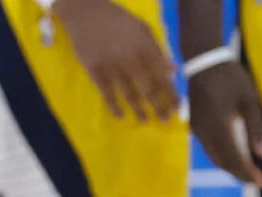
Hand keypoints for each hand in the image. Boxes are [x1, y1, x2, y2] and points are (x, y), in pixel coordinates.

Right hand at [52, 0, 178, 121]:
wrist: (84, 10)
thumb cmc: (117, 20)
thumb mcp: (143, 29)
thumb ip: (158, 50)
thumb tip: (174, 70)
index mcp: (145, 48)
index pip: (163, 77)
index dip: (171, 94)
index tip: (177, 109)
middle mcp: (130, 59)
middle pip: (148, 88)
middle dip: (158, 106)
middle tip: (165, 120)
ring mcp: (111, 65)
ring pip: (128, 93)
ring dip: (138, 109)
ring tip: (145, 120)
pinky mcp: (94, 69)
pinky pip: (105, 92)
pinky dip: (113, 106)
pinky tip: (120, 115)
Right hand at [189, 62, 261, 187]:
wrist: (203, 60)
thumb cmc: (230, 78)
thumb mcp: (249, 100)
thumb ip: (257, 128)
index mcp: (218, 127)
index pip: (233, 159)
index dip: (248, 174)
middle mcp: (205, 133)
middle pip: (222, 162)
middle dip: (240, 174)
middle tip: (258, 181)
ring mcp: (197, 129)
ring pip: (214, 157)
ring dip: (231, 167)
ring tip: (249, 173)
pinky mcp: (195, 125)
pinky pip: (209, 148)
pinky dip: (223, 157)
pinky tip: (234, 156)